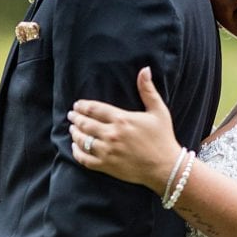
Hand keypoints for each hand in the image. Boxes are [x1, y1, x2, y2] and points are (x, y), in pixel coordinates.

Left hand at [68, 66, 181, 194]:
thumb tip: (145, 69)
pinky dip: (76, 152)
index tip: (77, 105)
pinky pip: (85, 159)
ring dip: (75, 133)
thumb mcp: (158, 111)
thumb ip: (148, 90)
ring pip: (83, 140)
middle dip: (75, 118)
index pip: (94, 109)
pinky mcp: (106, 166)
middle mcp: (112, 135)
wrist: (165, 167)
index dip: (82, 106)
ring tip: (72, 129)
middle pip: (85, 124)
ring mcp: (108, 151)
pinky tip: (75, 147)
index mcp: (122, 119)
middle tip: (71, 115)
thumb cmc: (163, 137)